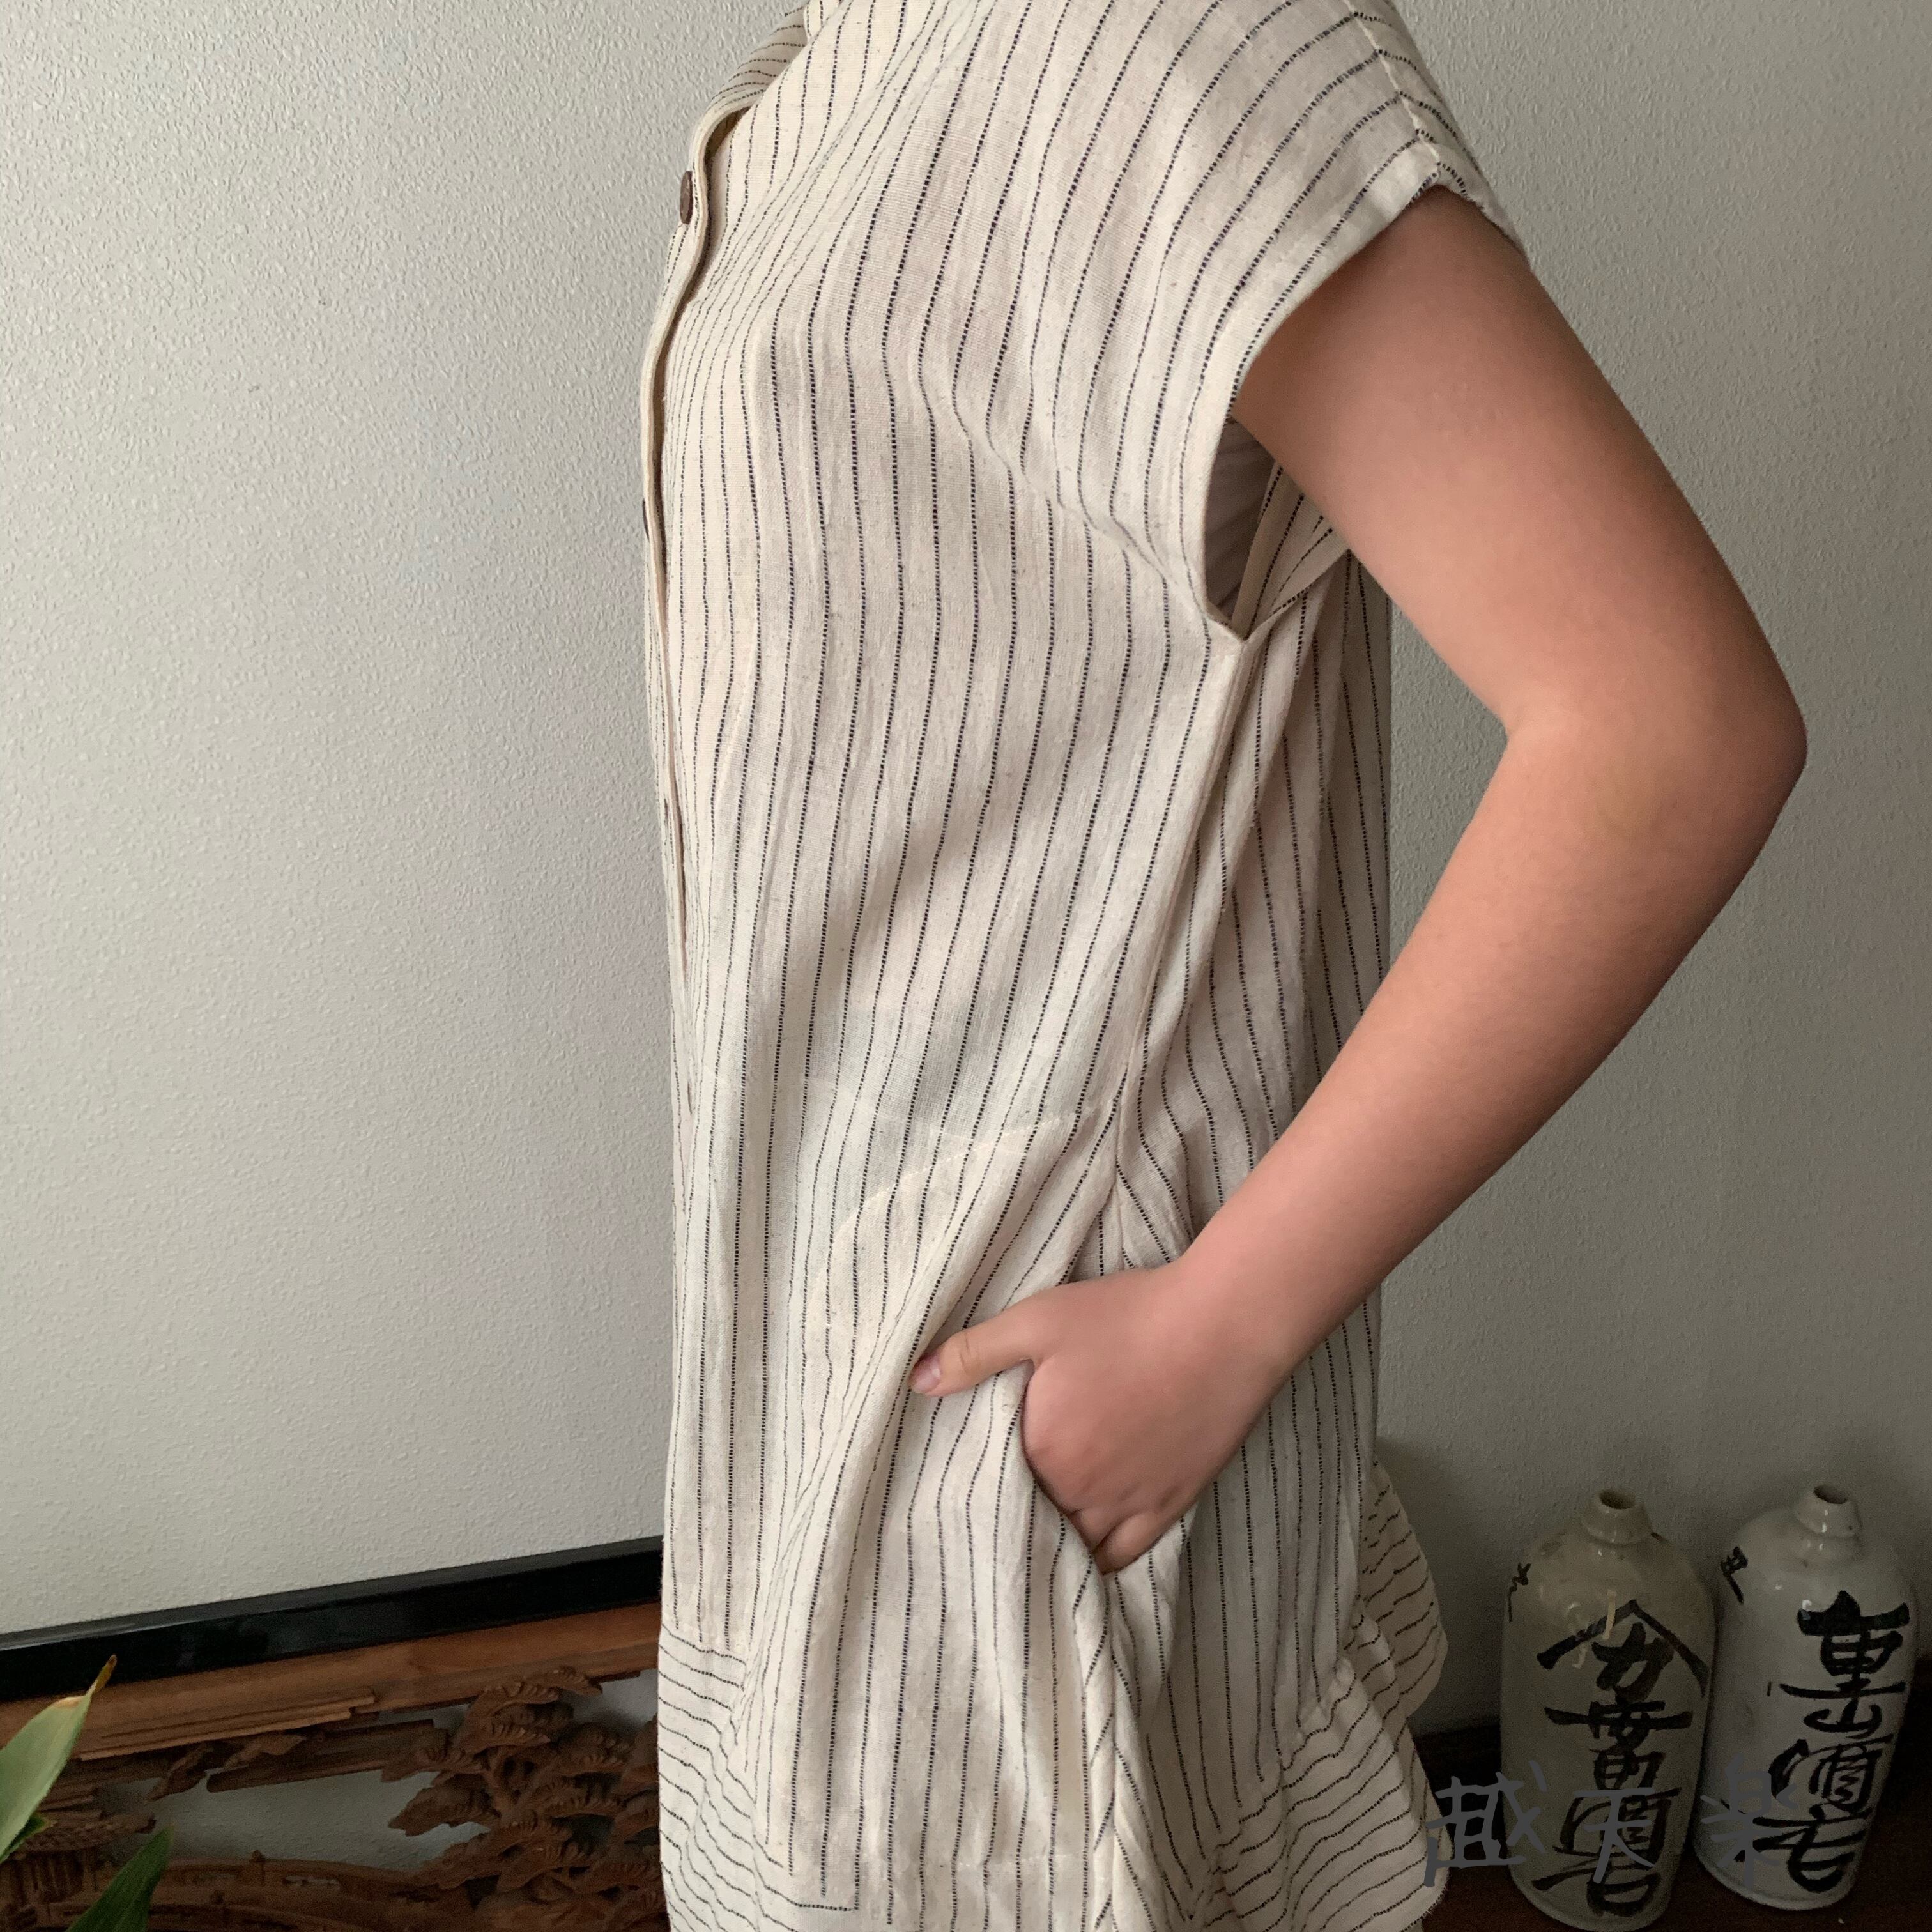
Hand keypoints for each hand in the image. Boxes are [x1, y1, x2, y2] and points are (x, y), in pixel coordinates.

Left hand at [907, 1258, 1289, 1573]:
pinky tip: (1079, 1557)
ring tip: (1030, 1534)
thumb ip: (974, 1353)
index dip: (979, 1481)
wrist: (1221, 1325)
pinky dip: (1095, 1563)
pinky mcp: (1169, 1506)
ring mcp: (1128, 1504)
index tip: (969, 1476)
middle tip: (995, 1506)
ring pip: (1072, 1547)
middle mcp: (1080, 1490)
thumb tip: (916, 1382)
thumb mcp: (1038, 1320)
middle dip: (1011, 1514)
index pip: (992, 1484)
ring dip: (1048, 1541)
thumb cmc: (1128, 1316)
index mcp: (1042, 1448)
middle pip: (1030, 1520)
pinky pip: (1121, 1557)